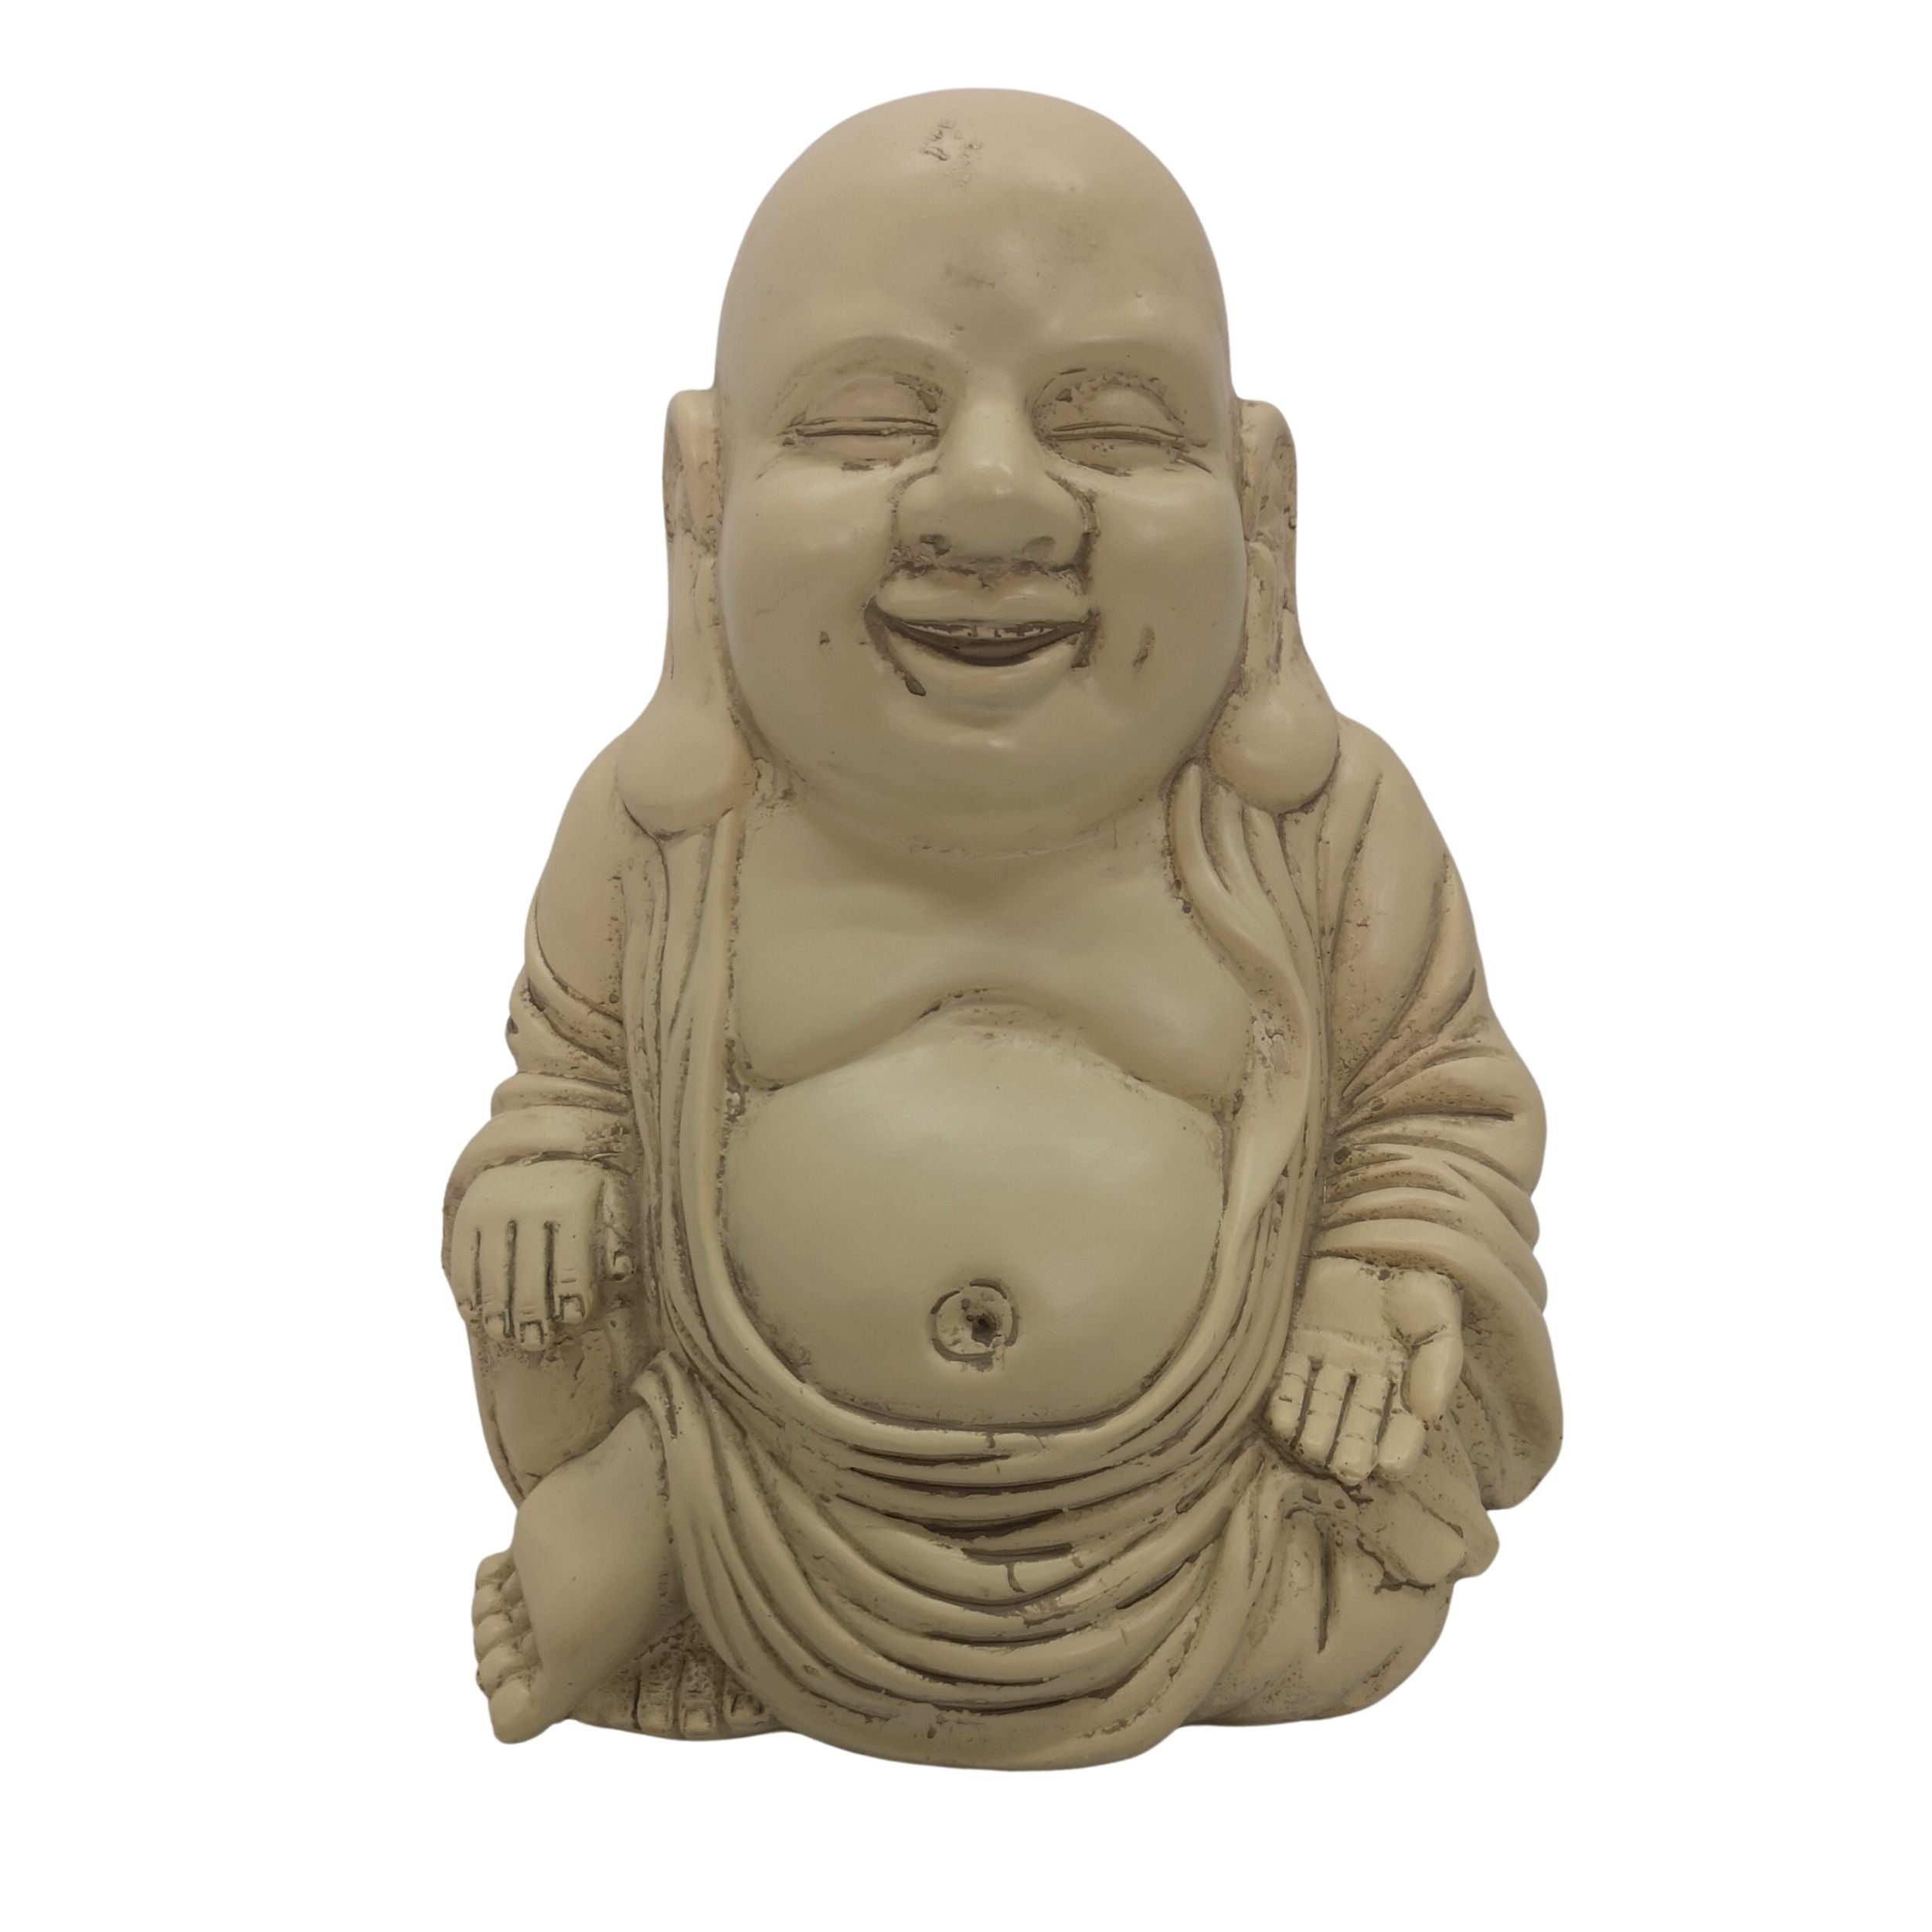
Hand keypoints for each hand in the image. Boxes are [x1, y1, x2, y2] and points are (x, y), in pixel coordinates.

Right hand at [447, 1161, 632, 1349]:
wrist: (539, 1135)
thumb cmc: (582, 1180)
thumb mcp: (610, 1195)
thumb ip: (616, 1234)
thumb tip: (621, 1272)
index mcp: (569, 1203)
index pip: (571, 1263)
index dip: (572, 1295)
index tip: (573, 1317)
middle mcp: (528, 1206)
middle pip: (530, 1275)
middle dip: (534, 1315)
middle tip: (536, 1342)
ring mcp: (493, 1209)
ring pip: (493, 1272)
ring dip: (497, 1310)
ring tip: (504, 1334)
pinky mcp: (467, 1213)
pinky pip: (463, 1258)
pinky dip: (466, 1289)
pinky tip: (473, 1313)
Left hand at [1267, 1257, 1461, 1486]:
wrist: (1379, 1236)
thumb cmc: (1418, 1281)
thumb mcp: (1438, 1320)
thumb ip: (1439, 1365)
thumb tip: (1430, 1413)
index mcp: (1405, 1376)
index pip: (1402, 1422)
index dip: (1397, 1446)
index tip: (1389, 1468)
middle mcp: (1366, 1375)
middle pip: (1357, 1420)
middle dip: (1351, 1447)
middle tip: (1344, 1470)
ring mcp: (1332, 1358)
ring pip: (1323, 1403)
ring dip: (1316, 1429)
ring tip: (1312, 1451)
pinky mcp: (1301, 1340)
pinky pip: (1291, 1376)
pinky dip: (1286, 1398)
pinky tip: (1280, 1421)